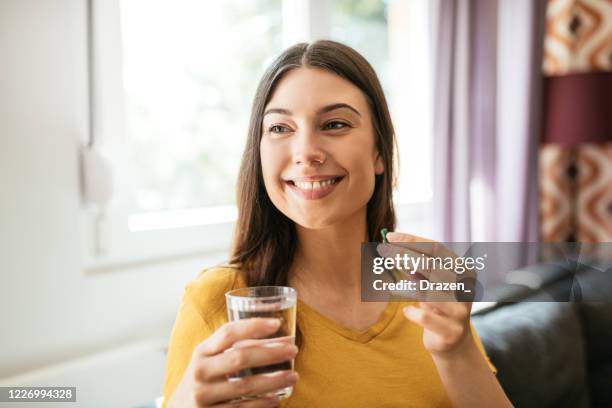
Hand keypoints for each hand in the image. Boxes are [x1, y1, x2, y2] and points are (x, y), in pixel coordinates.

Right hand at [169, 318, 298, 406]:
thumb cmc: (203, 380)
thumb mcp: (209, 360)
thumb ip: (234, 348)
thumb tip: (280, 338)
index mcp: (201, 352)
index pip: (228, 333)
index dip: (253, 326)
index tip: (277, 323)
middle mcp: (200, 372)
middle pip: (240, 357)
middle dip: (271, 352)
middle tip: (293, 349)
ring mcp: (203, 396)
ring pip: (245, 386)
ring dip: (274, 380)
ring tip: (293, 375)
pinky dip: (262, 403)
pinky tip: (277, 398)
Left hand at [383, 232, 474, 357]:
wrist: (452, 341)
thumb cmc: (437, 304)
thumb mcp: (427, 281)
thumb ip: (414, 266)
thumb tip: (390, 245)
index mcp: (463, 270)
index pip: (436, 248)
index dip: (412, 241)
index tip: (389, 236)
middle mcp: (466, 288)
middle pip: (431, 266)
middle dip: (404, 256)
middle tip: (382, 251)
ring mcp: (461, 311)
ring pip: (428, 292)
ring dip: (407, 287)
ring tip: (393, 288)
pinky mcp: (452, 331)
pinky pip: (425, 318)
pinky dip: (412, 313)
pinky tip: (407, 311)